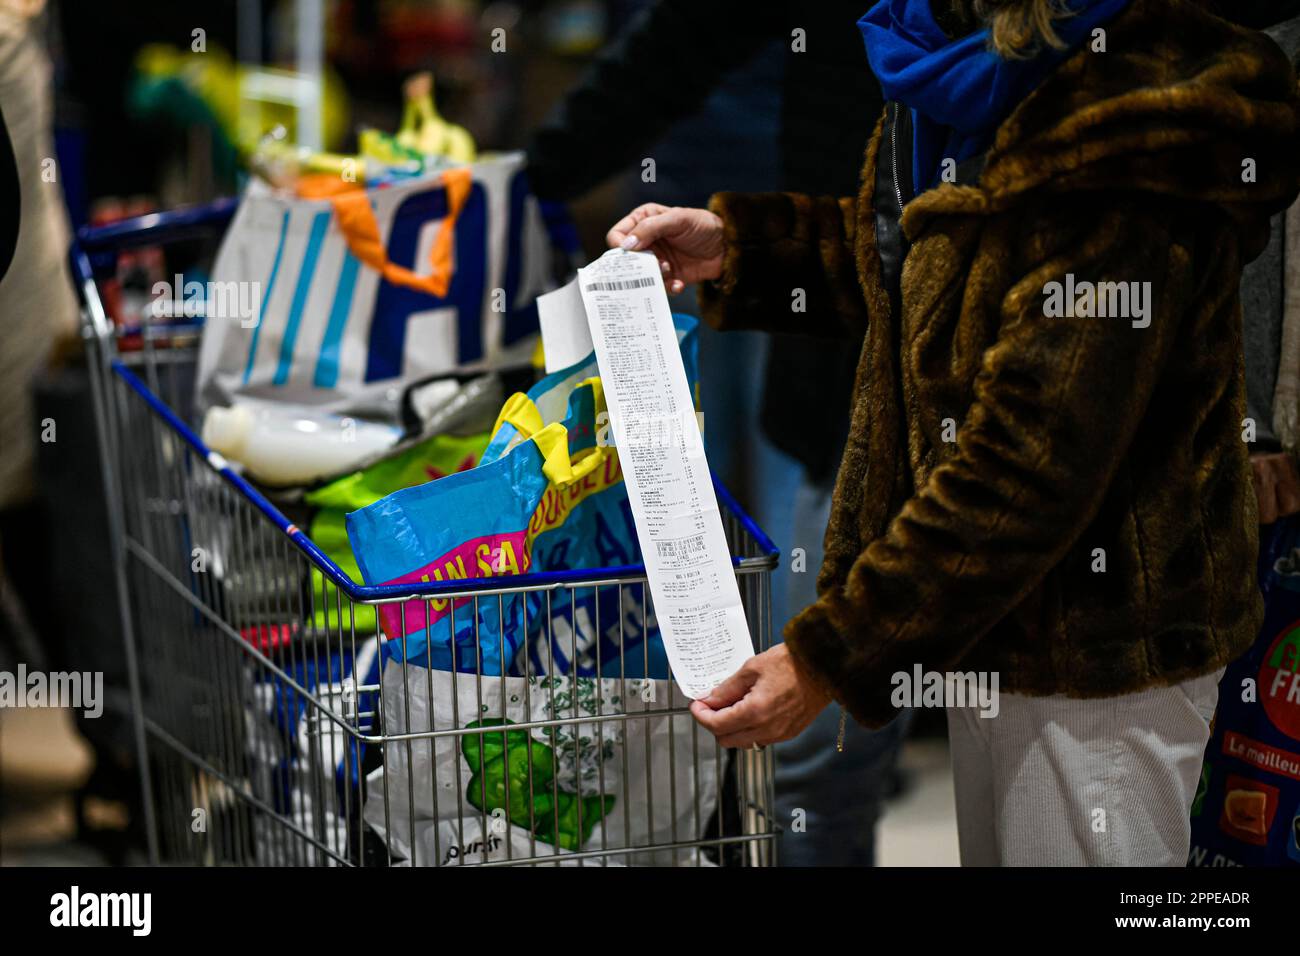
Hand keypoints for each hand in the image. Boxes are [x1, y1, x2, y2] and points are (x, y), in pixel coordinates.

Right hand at [606, 203, 724, 293]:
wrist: (727, 247)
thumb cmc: (704, 226)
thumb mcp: (678, 219)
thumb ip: (650, 228)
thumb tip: (627, 245)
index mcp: (643, 221)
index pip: (618, 235)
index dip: (620, 246)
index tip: (633, 254)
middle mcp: (646, 241)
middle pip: (627, 259)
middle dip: (639, 265)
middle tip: (658, 264)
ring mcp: (656, 259)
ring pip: (641, 276)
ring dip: (655, 277)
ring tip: (671, 270)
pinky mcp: (667, 276)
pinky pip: (659, 287)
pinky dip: (668, 287)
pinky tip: (679, 284)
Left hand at [689, 644, 831, 748]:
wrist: (823, 666)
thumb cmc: (791, 662)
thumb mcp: (752, 668)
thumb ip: (727, 688)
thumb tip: (709, 698)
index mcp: (755, 712)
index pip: (716, 725)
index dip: (701, 715)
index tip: (696, 704)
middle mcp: (767, 729)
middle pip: (726, 739)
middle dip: (713, 723)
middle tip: (711, 704)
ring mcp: (780, 734)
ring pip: (743, 742)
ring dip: (731, 728)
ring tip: (730, 705)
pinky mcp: (790, 733)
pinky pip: (760, 738)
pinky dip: (749, 728)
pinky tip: (749, 709)